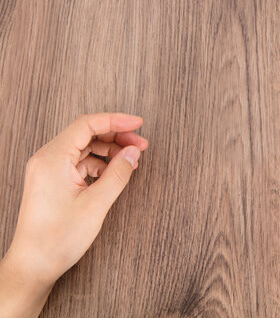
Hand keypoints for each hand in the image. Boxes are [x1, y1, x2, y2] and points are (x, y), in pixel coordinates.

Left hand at [0, 113, 147, 316]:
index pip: (87, 124)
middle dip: (116, 136)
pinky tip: (114, 173)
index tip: (138, 123)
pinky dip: (99, 163)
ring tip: (131, 161)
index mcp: (52, 158)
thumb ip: (118, 174)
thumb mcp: (96, 204)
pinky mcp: (53, 181)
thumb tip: (133, 152)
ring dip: (109, 150)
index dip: (116, 120)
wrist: (34, 264)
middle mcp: (47, 159)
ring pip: (84, 147)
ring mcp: (49, 169)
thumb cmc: (57, 238)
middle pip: (86, 134)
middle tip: (140, 145)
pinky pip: (79, 162)